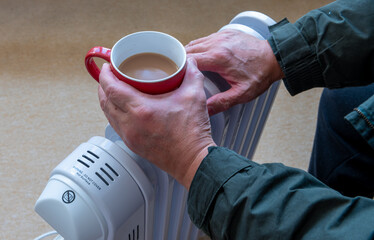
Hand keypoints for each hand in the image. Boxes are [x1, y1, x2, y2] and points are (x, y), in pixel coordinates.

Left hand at [98, 59, 215, 188]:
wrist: (192, 160)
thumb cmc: (191, 133)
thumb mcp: (194, 96)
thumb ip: (192, 73)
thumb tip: (188, 62)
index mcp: (140, 110)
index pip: (111, 88)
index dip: (105, 75)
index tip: (108, 67)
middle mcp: (130, 124)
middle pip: (104, 101)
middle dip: (103, 86)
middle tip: (110, 76)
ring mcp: (130, 136)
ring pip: (108, 114)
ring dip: (107, 100)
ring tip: (115, 91)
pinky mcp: (133, 145)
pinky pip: (116, 125)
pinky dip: (114, 114)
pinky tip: (124, 110)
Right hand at [186, 29, 283, 114]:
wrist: (275, 58)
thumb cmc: (260, 75)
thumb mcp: (242, 94)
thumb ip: (221, 103)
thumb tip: (205, 111)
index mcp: (219, 58)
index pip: (189, 59)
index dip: (180, 69)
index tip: (177, 77)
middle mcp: (218, 44)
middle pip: (189, 50)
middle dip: (181, 61)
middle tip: (179, 74)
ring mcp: (222, 36)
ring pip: (195, 43)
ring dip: (189, 54)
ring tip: (187, 67)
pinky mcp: (225, 33)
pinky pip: (205, 39)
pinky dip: (199, 47)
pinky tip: (200, 57)